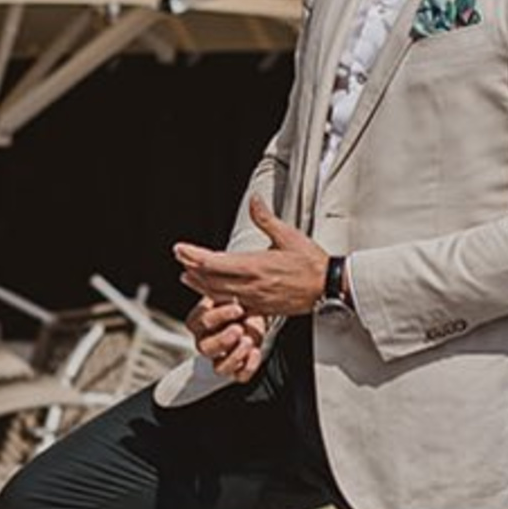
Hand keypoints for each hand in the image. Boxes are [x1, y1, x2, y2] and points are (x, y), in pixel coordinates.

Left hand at [174, 196, 327, 317]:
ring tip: (187, 276)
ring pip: (217, 294)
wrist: (328, 287)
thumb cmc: (311, 263)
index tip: (180, 248)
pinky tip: (211, 295)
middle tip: (179, 258)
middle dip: (191, 267)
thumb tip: (254, 200)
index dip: (192, 255)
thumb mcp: (288, 235)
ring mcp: (254, 299)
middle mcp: (250, 284)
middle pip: (209, 279)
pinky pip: (232, 305)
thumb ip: (265, 219)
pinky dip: (216, 299)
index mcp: (255, 265)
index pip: (213, 261)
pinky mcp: (260, 308)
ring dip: (199, 284)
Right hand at [188, 295, 267, 384]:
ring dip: (235, 356)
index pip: (200, 322)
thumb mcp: (228, 291)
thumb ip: (218, 287)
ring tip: (249, 341)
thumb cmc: (238, 301)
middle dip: (223, 340)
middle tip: (239, 329)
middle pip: (205, 349)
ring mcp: (220, 358)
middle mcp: (205, 342)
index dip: (218, 317)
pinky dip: (249, 367)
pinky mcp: (236, 368)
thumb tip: (205, 269)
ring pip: (220, 368)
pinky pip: (239, 376)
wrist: (255, 312)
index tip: (238, 307)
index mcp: (199, 322)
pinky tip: (256, 352)